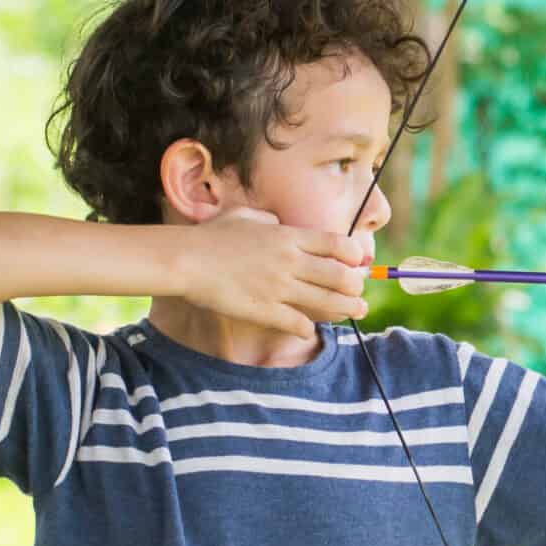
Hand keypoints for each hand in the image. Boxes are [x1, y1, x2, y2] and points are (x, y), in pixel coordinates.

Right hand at [178, 209, 372, 337]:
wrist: (186, 260)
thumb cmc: (211, 236)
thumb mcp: (244, 216)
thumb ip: (267, 219)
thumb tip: (277, 221)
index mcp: (288, 236)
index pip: (337, 244)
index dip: (354, 256)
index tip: (357, 262)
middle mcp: (290, 261)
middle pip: (340, 276)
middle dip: (356, 286)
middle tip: (359, 292)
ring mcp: (279, 287)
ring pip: (327, 302)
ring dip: (347, 309)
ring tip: (357, 311)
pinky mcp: (265, 310)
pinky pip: (299, 323)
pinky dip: (309, 328)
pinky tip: (310, 329)